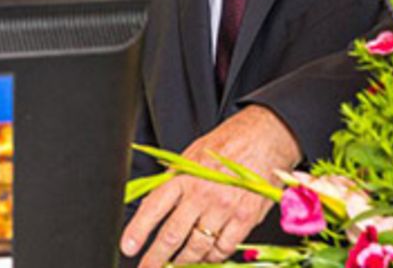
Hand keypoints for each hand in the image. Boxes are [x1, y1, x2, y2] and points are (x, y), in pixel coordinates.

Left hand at [121, 105, 301, 265]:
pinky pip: (223, 248)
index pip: (153, 208)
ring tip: (175, 265)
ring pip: (197, 247)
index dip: (138, 231)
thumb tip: (154, 204)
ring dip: (183, 261)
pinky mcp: (245, 219)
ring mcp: (224, 208)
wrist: (264, 137)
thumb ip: (173, 181)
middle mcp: (201, 194)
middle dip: (156, 258)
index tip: (127, 247)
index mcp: (183, 176)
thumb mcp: (190, 156)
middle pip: (172, 235)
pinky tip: (206, 257)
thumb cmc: (226, 145)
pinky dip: (212, 257)